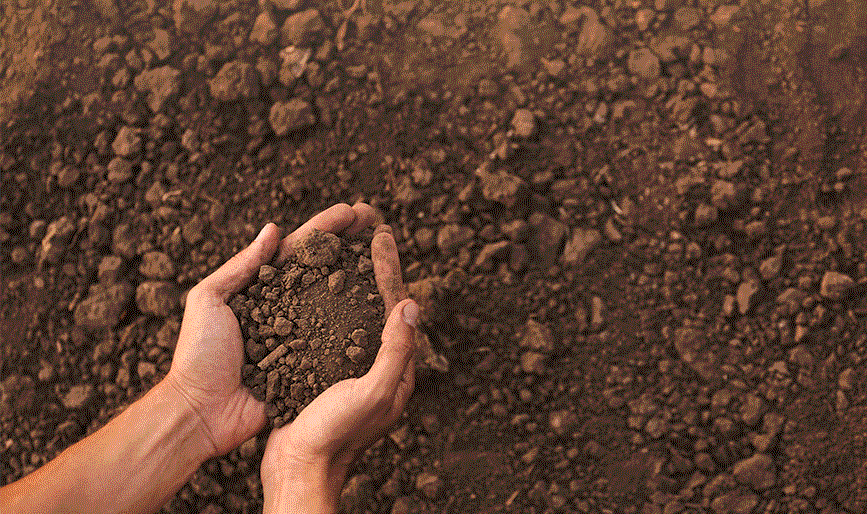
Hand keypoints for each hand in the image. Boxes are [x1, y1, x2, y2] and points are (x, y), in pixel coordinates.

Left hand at [164, 203, 378, 456]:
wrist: (202, 412)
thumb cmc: (198, 355)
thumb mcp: (209, 300)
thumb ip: (241, 266)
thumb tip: (274, 229)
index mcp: (263, 288)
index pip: (300, 249)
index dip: (327, 227)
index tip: (353, 210)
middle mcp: (287, 307)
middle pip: (326, 267)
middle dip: (352, 242)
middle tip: (378, 221)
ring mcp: (302, 335)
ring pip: (339, 300)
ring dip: (363, 275)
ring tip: (388, 254)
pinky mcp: (312, 364)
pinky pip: (341, 342)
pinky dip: (362, 323)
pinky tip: (383, 306)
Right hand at [260, 225, 417, 513]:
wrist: (298, 469)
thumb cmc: (335, 435)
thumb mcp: (372, 393)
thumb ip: (397, 351)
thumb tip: (413, 303)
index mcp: (397, 370)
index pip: (399, 307)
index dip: (390, 269)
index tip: (381, 235)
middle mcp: (379, 366)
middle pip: (382, 305)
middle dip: (377, 267)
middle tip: (370, 230)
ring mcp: (353, 369)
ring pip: (357, 313)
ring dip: (353, 279)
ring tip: (343, 249)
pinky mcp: (327, 372)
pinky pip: (334, 329)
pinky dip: (329, 302)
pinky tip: (314, 287)